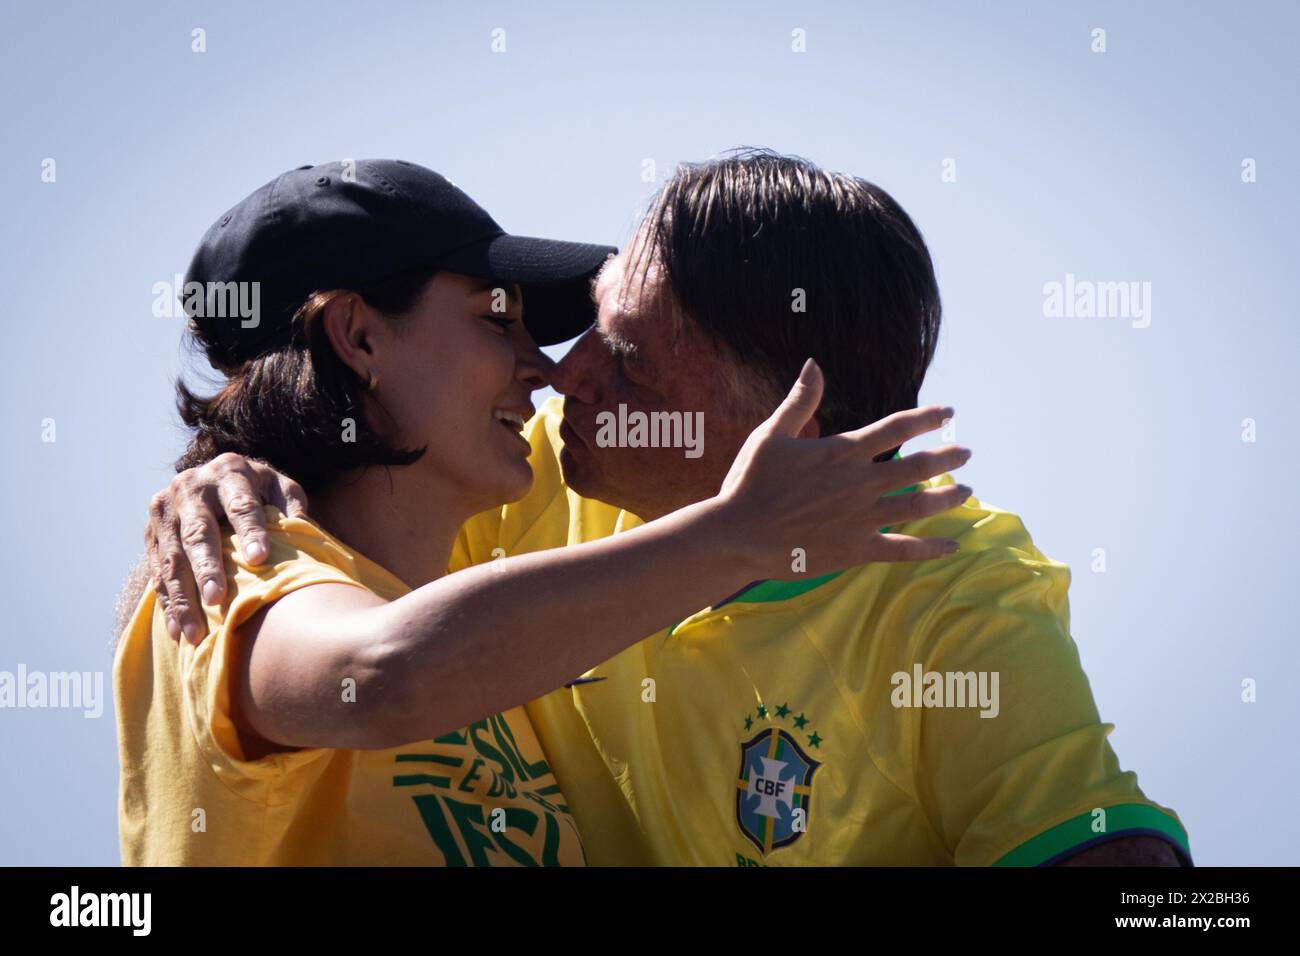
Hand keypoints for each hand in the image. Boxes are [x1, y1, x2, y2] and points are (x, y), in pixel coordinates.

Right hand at [145, 453, 306, 642]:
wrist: (210, 479)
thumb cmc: (257, 490)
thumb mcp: (278, 485)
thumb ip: (291, 502)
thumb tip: (302, 528)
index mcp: (229, 471)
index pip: (241, 504)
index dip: (250, 531)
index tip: (259, 559)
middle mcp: (191, 487)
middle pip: (198, 532)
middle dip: (206, 567)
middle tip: (216, 598)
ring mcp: (165, 511)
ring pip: (171, 558)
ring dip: (182, 597)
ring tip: (195, 632)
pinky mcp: (150, 533)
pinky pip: (156, 572)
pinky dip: (168, 602)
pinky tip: (177, 630)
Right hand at [716, 359, 971, 578]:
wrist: (737, 535)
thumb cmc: (749, 482)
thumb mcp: (771, 434)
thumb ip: (800, 401)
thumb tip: (814, 364)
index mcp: (841, 451)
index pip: (897, 427)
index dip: (927, 416)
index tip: (948, 411)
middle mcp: (859, 483)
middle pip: (918, 466)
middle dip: (947, 457)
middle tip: (967, 453)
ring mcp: (861, 518)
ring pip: (918, 505)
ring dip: (947, 497)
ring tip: (966, 491)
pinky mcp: (856, 549)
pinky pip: (903, 549)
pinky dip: (930, 548)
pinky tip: (951, 546)